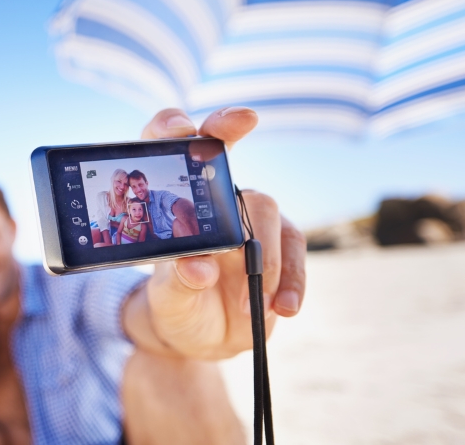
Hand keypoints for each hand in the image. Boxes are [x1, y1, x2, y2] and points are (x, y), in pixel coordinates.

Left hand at [134, 108, 305, 358]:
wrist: (201, 337)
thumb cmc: (176, 308)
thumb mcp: (168, 301)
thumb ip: (178, 284)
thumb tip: (198, 269)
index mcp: (176, 206)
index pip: (172, 153)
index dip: (174, 128)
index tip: (184, 127)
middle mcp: (215, 204)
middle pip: (231, 174)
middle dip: (236, 168)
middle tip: (245, 142)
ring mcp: (251, 224)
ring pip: (267, 213)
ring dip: (263, 259)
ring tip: (248, 305)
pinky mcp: (281, 248)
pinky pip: (295, 252)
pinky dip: (293, 281)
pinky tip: (284, 308)